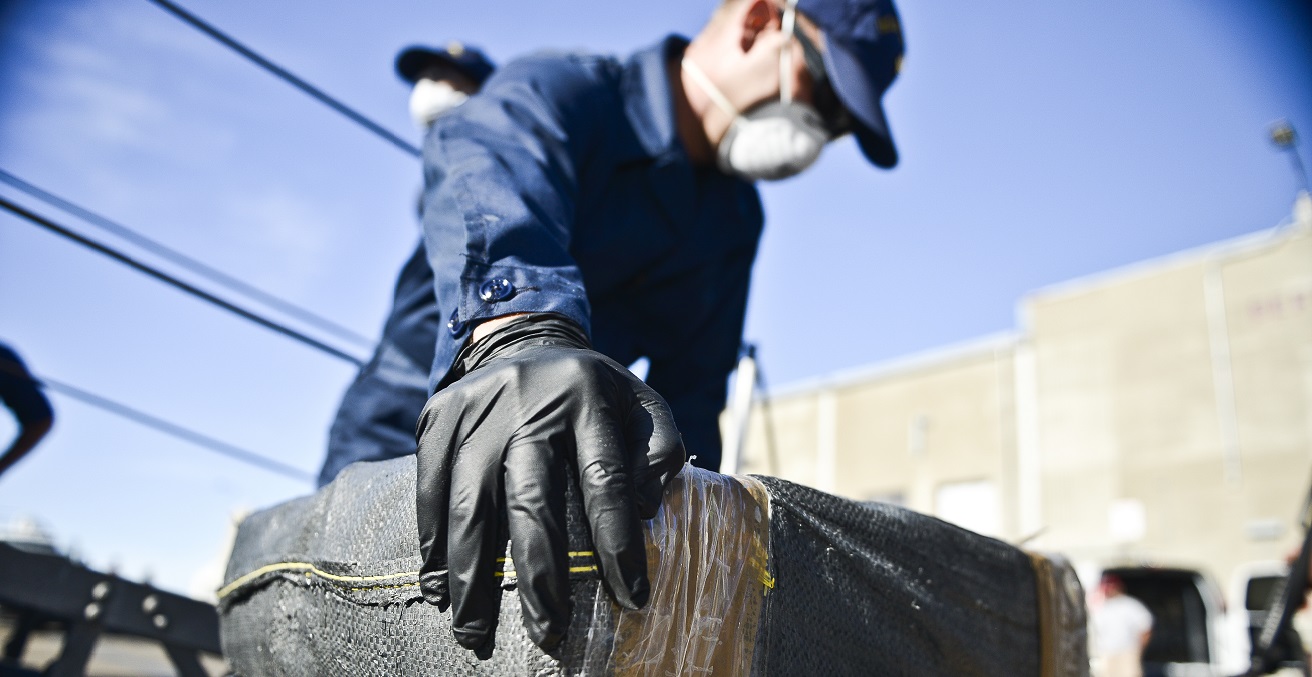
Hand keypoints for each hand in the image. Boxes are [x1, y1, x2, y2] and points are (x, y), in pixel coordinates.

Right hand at [414, 314, 684, 651]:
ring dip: (470, 576)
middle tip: (547, 633)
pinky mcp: (436, 416)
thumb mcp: (642, 406)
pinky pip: (429, 490)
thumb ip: (659, 454)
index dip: (618, 544)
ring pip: (469, 503)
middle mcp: (528, 400)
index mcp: (588, 397)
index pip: (605, 480)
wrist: (521, 338)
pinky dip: (432, 544)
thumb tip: (640, 511)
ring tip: (474, 633)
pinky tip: (438, 588)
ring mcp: (476, 408)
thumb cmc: (593, 394)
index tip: (631, 598)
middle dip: (538, 575)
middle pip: (530, 498)